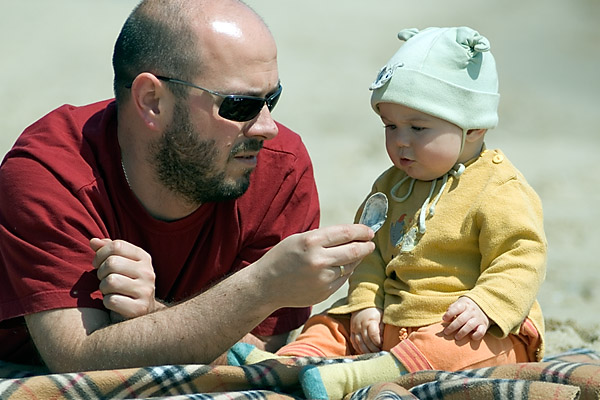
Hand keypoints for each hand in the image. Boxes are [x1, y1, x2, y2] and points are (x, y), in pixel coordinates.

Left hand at [90, 238, 163, 320]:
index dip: (100, 254)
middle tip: (103, 279)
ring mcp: (146, 291)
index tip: (97, 263)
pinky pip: (112, 300)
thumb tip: (93, 241)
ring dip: (103, 288)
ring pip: (110, 281)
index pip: (117, 246)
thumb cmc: (124, 284)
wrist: (141, 313)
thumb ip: (107, 251)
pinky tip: (114, 303)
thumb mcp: (119, 264)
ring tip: (109, 291)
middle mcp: (148, 272)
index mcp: (144, 258)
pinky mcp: (140, 308)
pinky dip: (107, 302)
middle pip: (112, 263)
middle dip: (101, 272)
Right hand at [255, 224, 374, 307]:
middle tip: (370, 243)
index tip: (368, 231)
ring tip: (355, 253)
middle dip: (366, 246)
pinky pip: (342, 279)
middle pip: (354, 251)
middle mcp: (319, 260)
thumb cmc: (282, 257)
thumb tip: (351, 236)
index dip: (361, 231)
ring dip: (356, 259)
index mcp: (311, 241)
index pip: (346, 233)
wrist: (267, 285)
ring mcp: (322, 278)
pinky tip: (340, 267)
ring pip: (350, 266)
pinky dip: (345, 271)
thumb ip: (324, 237)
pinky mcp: (325, 292)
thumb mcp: (299, 239)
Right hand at [350, 307, 383, 353]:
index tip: (382, 345)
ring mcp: (355, 329)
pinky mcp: (352, 331)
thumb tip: (383, 340)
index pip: (373, 334)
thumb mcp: (381, 317)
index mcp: (369, 321)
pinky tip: (364, 352)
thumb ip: (382, 328)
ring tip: (373, 355)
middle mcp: (360, 325)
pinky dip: (358, 349)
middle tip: (379, 353)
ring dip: (366, 351)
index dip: (378, 342)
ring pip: (359, 343)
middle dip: (373, 349)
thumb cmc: (374, 312)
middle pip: (366, 340)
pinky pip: (354, 342)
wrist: (362, 306)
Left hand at [442, 296, 489, 340]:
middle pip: (461, 319)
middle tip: (446, 332)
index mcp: (464, 304)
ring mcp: (478, 318)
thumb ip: (451, 310)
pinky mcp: (484, 325)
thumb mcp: (459, 304)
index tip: (444, 319)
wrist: (483, 305)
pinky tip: (471, 337)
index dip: (449, 314)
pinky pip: (481, 332)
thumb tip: (445, 319)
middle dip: (452, 327)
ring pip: (470, 326)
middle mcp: (472, 311)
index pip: (456, 308)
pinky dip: (476, 335)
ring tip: (456, 337)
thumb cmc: (465, 307)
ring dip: (462, 332)